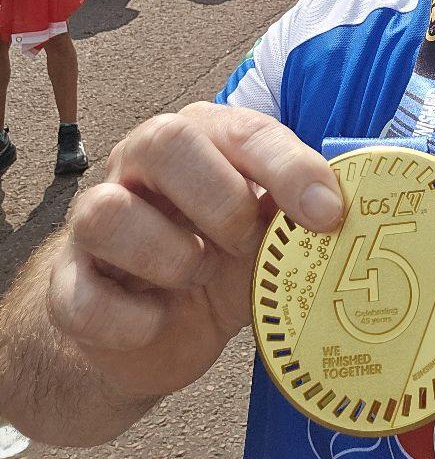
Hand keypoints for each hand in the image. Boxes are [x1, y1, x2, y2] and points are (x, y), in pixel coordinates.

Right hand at [46, 102, 342, 399]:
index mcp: (203, 139)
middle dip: (220, 199)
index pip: (245, 130)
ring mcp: (95, 220)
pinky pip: (79, 296)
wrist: (160, 327)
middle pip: (164, 139)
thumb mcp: (269, 230)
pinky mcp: (68, 284)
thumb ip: (298, 211)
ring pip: (105, 211)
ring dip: (170, 255)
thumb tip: (342, 208)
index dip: (290, 168)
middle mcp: (142, 165)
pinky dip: (129, 318)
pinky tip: (158, 321)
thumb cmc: (226, 258)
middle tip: (246, 242)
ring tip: (199, 277)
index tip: (329, 214)